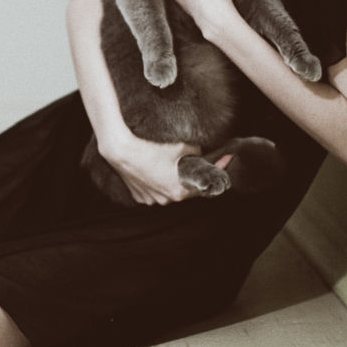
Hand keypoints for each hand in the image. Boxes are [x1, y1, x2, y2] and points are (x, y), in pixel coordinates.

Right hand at [100, 132, 236, 205]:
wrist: (121, 150)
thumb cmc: (150, 148)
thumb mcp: (180, 146)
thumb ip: (196, 151)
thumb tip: (200, 153)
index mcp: (179, 191)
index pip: (205, 184)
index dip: (217, 169)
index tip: (225, 160)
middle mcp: (166, 200)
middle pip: (186, 189)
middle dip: (192, 175)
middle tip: (193, 160)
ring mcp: (152, 200)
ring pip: (169, 191)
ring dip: (173, 180)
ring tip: (168, 164)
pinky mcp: (139, 197)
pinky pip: (154, 192)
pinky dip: (157, 183)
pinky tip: (154, 170)